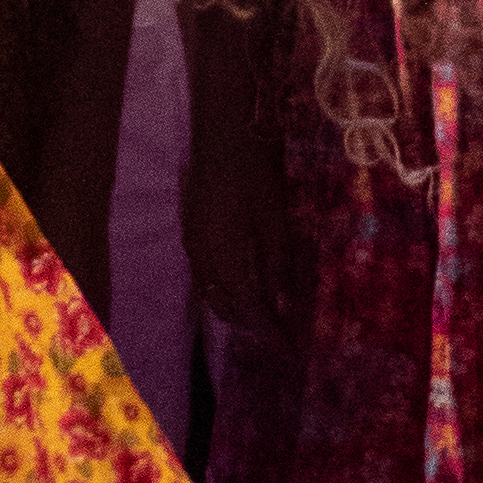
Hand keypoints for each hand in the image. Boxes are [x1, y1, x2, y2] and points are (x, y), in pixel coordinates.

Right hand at [178, 0, 296, 342]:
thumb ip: (276, 266)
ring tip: (263, 317)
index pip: (250, 310)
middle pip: (227, 307)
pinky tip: (240, 286)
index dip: (270, 333)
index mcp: (227, 258)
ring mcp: (194, 245)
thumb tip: (283, 307)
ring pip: (212, 293)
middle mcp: (204, 259)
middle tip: (280, 336)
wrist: (221, 132)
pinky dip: (224, 290)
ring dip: (237, 310)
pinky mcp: (192, 232)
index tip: (290, 350)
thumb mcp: (274, 221)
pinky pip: (205, 276)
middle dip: (253, 326)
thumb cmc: (255, 172)